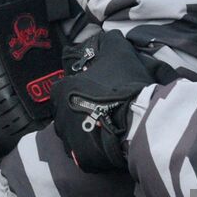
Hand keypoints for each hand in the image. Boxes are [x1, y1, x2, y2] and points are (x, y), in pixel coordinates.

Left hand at [52, 31, 163, 172]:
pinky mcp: (82, 160)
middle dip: (80, 112)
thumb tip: (108, 35)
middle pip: (66, 114)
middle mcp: (58, 117)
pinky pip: (86, 155)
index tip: (95, 92)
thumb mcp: (119, 53)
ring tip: (107, 128)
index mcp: (62, 91)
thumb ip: (109, 41)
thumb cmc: (123, 85)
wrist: (138, 119)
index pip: (62, 90)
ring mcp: (69, 142)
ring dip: (86, 131)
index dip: (78, 90)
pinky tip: (110, 144)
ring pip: (74, 135)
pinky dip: (95, 151)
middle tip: (102, 110)